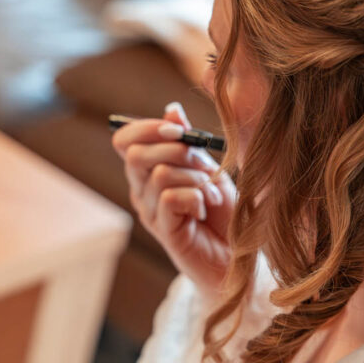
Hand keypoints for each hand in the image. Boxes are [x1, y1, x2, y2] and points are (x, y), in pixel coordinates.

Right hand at [112, 101, 235, 294]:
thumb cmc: (224, 211)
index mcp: (147, 171)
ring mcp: (149, 212)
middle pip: (136, 154)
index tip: (177, 130)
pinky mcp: (163, 230)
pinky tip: (204, 209)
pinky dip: (195, 198)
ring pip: (160, 174)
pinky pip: (170, 198)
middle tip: (205, 164)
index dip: (147, 128)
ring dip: (194, 178)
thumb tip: (172, 110)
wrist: (239, 253)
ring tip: (211, 193)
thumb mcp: (208, 167)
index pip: (124, 141)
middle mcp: (141, 191)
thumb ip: (188, 141)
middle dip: (176, 150)